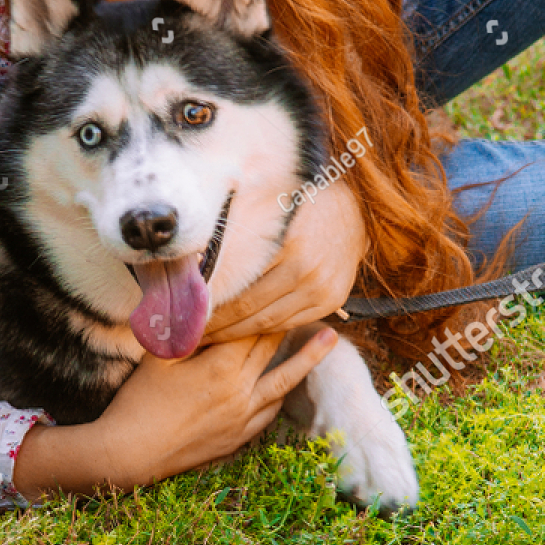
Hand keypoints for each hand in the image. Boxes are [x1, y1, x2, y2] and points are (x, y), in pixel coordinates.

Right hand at [12, 328, 337, 498]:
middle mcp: (241, 392)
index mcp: (222, 366)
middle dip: (289, 321)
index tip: (281, 280)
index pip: (253, 327)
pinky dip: (280, 392)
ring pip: (284, 381)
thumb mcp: (160, 355)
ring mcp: (244, 418)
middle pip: (272, 348)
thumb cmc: (139, 399)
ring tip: (331, 339)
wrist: (131, 454)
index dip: (266, 304)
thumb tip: (198, 298)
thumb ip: (185, 328)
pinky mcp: (239, 438)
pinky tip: (286, 383)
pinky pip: (270, 411)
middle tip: (312, 297)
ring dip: (307, 358)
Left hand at [202, 177, 363, 342]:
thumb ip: (240, 240)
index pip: (240, 290)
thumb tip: (198, 261)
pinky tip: (242, 332)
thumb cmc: (302, 205)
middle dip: (219, 327)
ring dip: (237, 335)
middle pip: (252, 311)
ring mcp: (322, 290)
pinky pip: (289, 323)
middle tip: (191, 335)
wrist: (355, 210)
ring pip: (269, 323)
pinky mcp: (331, 301)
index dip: (212, 309)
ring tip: (210, 338)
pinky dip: (263, 330)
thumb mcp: (270, 213)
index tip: (189, 317)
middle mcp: (307, 273)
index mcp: (289, 249)